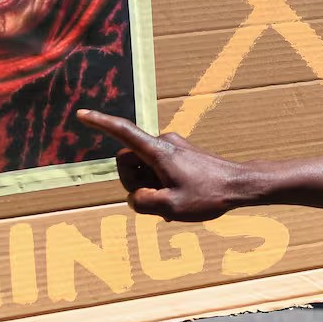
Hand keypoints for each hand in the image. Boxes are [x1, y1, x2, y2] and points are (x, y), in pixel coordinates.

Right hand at [77, 110, 241, 220]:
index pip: (123, 132)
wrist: (240, 185)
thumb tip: (135, 197)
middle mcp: (163, 143)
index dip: (100, 123)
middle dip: (134, 182)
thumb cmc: (209, 195)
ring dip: (149, 186)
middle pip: (128, 160)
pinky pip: (156, 169)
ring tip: (173, 201)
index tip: (81, 113)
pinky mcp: (180, 154)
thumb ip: (143, 203)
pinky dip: (160, 185)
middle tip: (159, 200)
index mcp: (158, 152)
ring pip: (142, 167)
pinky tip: (179, 200)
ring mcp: (173, 147)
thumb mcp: (170, 208)